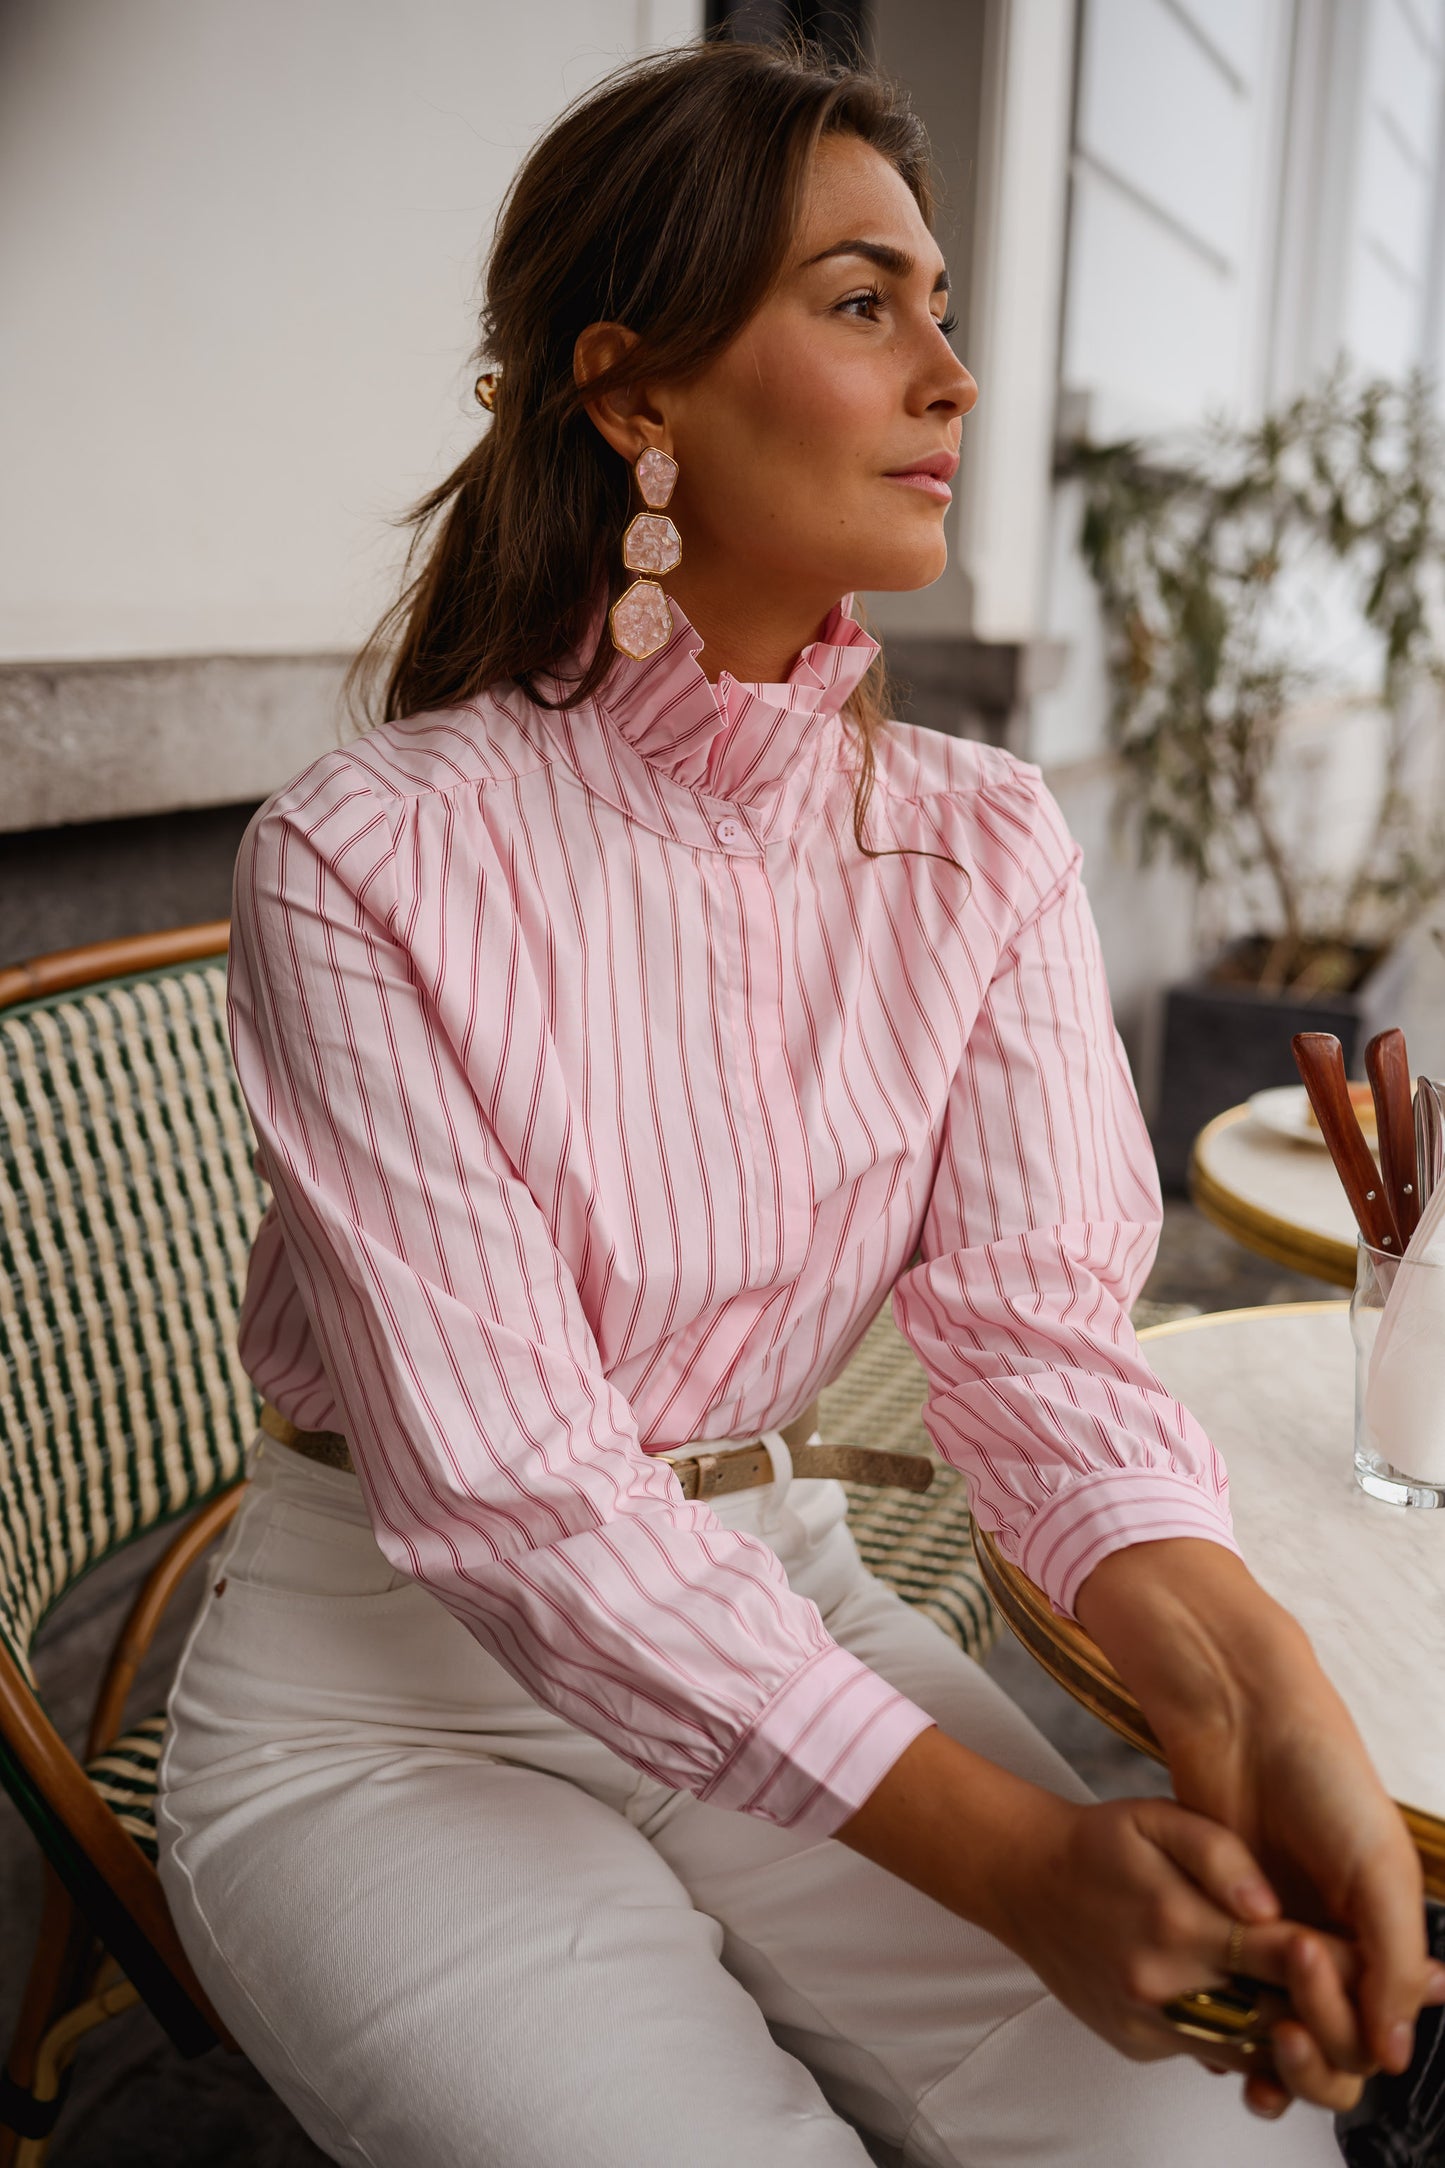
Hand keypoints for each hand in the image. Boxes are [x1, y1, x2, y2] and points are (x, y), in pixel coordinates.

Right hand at [988, 1787, 1369, 2110]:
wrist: (1024, 1880)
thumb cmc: (1100, 1843)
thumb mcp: (1160, 1817)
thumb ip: (1223, 1854)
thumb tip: (1268, 1907)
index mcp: (1176, 1922)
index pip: (1281, 1959)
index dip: (1330, 1962)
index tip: (1352, 1952)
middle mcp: (1162, 1985)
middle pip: (1272, 2018)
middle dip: (1315, 2006)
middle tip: (1334, 1981)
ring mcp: (1147, 2023)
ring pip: (1245, 2051)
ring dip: (1278, 2028)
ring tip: (1292, 1994)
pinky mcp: (1137, 2045)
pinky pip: (1206, 2052)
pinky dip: (1232, 2031)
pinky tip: (1235, 1998)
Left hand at [1075, 1539, 1444, 2115]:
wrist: (1246, 1720)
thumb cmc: (1325, 1781)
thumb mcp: (1379, 1869)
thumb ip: (1392, 1960)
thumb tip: (1393, 2054)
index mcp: (1379, 1936)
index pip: (1375, 2030)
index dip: (1353, 2039)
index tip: (1320, 2012)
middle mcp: (1332, 1944)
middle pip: (1330, 2042)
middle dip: (1314, 2049)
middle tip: (1285, 2026)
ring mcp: (1275, 1937)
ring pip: (1278, 2029)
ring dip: (1270, 2051)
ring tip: (1258, 2035)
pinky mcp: (1224, 1923)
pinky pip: (1230, 1992)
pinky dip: (1229, 2023)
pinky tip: (1218, 2036)